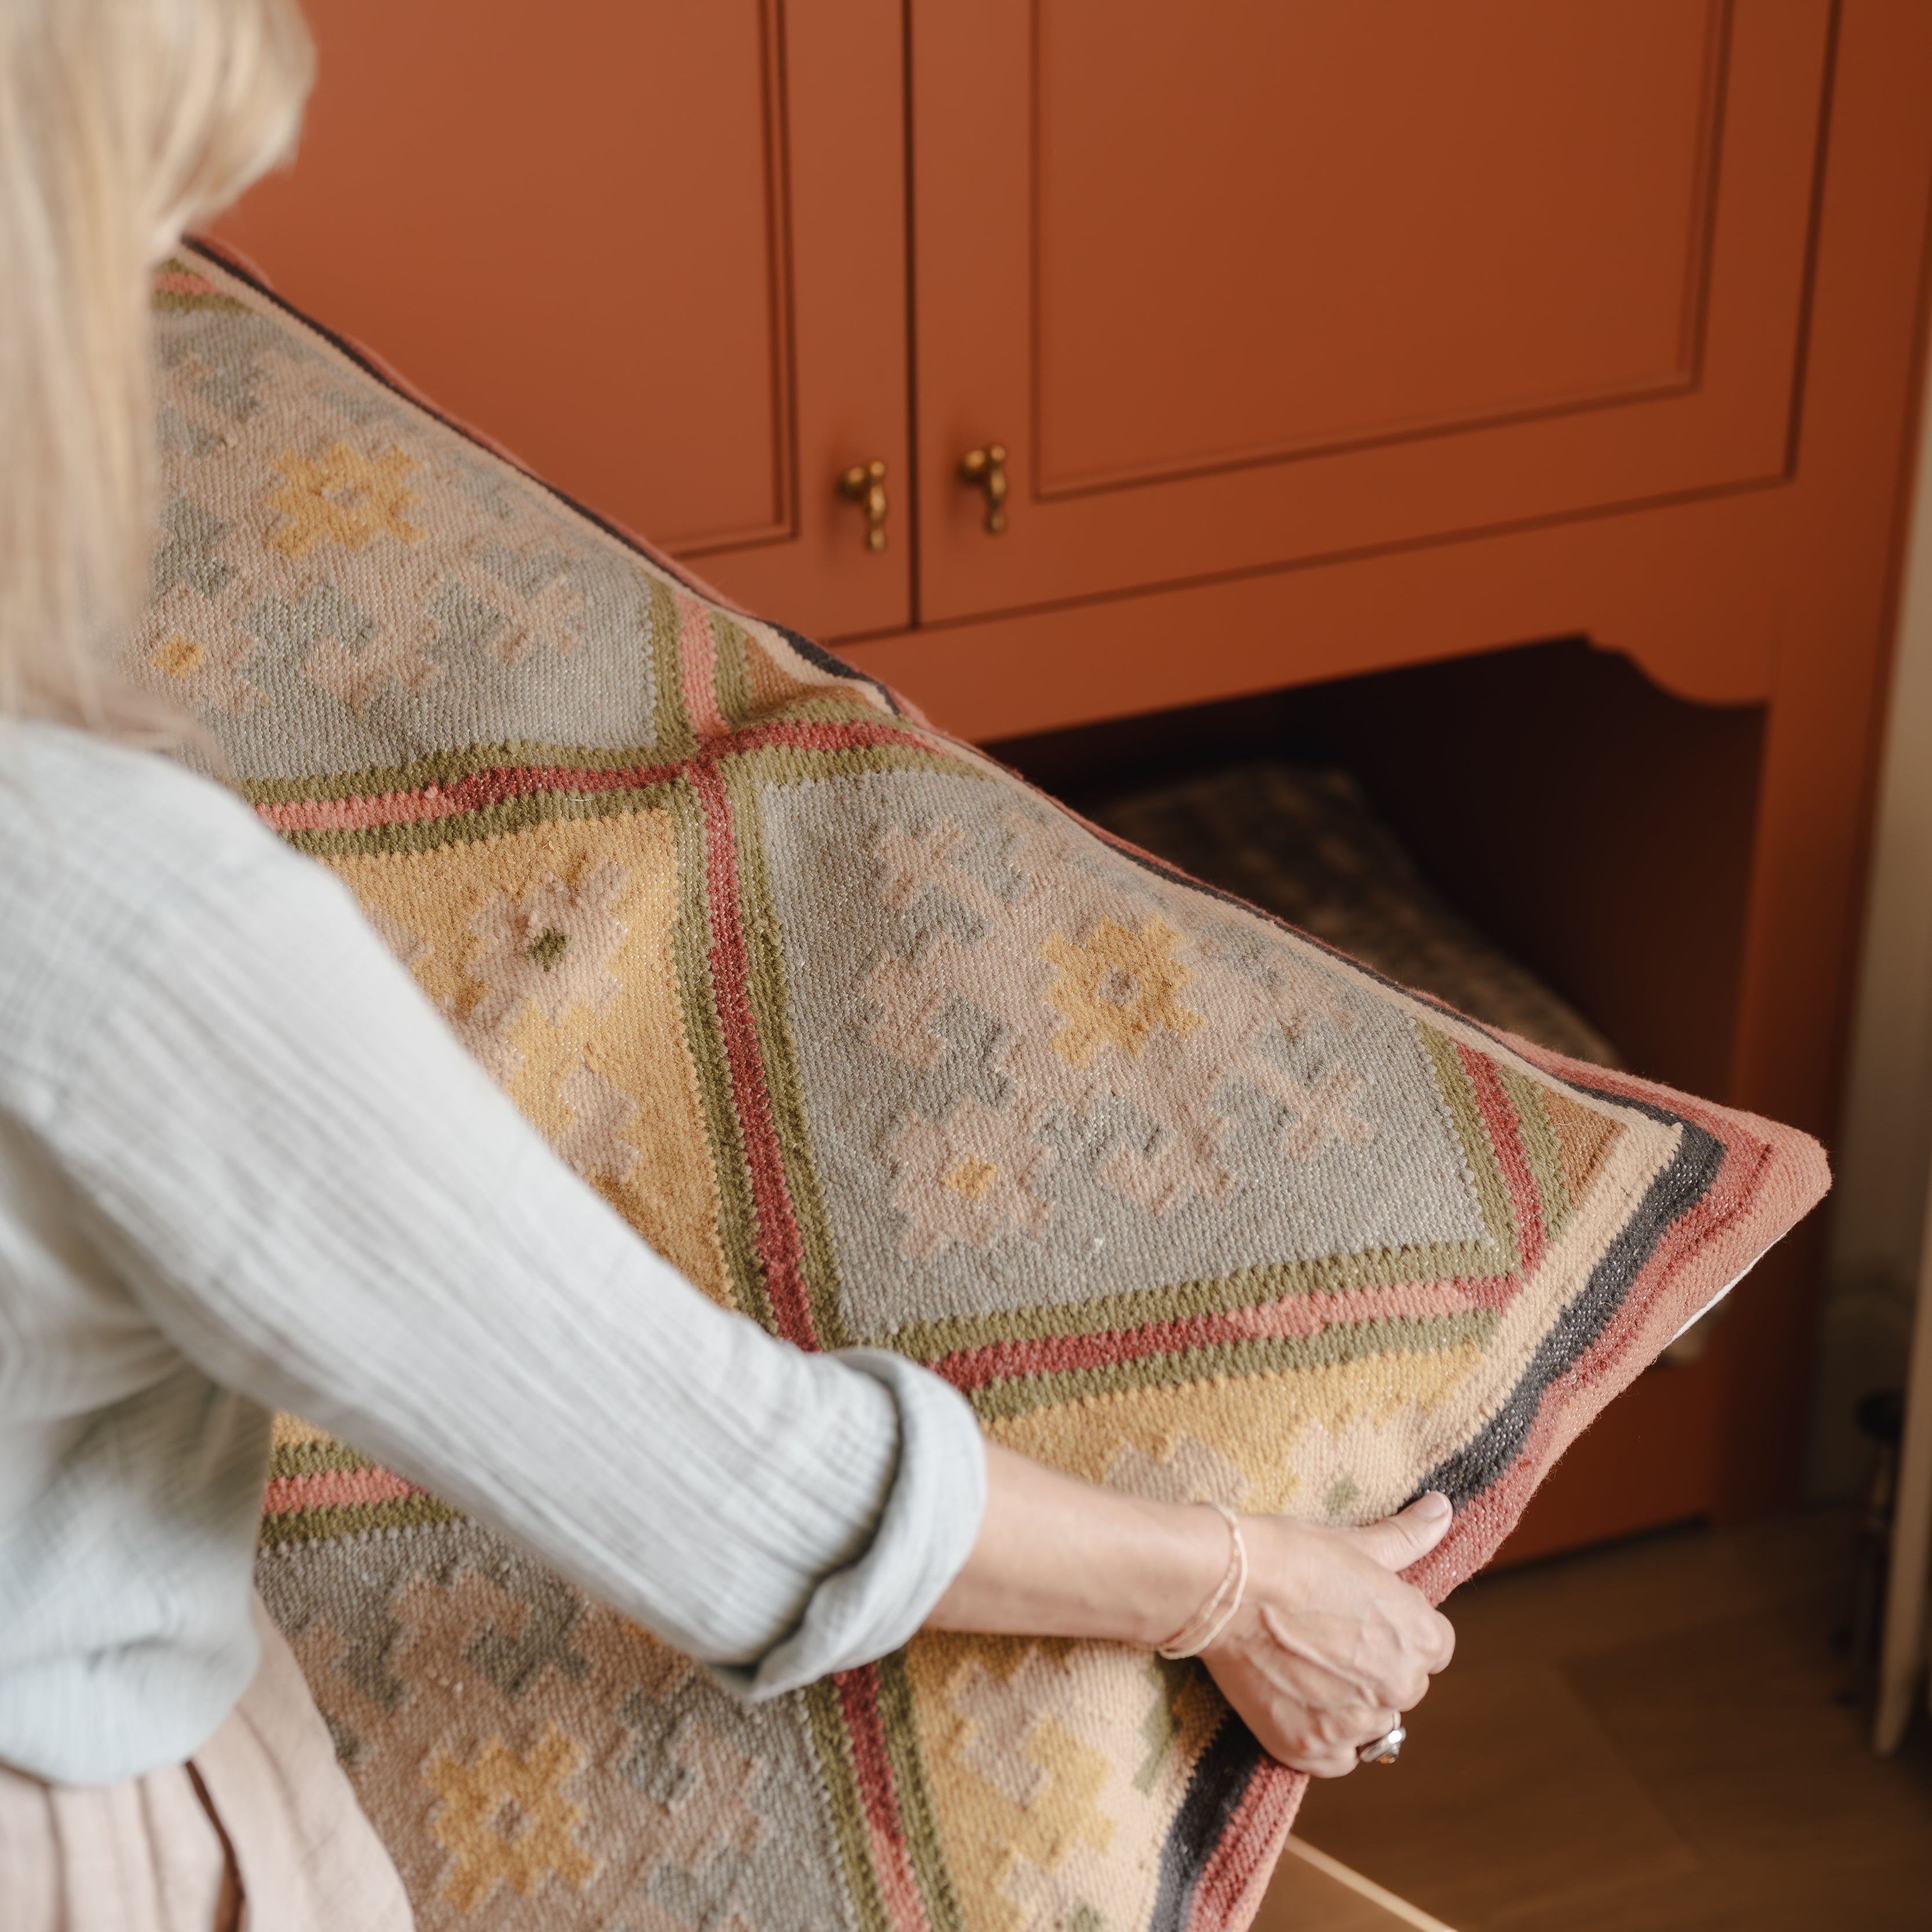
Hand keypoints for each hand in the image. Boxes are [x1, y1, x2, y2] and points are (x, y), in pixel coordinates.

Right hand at [1199, 1494, 1455, 1776]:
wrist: (1226, 1584)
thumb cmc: (1291, 1555)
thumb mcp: (1355, 1543)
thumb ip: (1408, 1537)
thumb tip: (1442, 1509)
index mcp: (1420, 1638)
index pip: (1431, 1648)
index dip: (1393, 1631)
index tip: (1356, 1617)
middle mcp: (1398, 1688)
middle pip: (1400, 1687)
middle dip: (1371, 1669)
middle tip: (1323, 1637)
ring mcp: (1354, 1723)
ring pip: (1367, 1724)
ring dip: (1345, 1704)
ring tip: (1303, 1664)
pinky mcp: (1309, 1747)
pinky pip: (1335, 1759)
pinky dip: (1320, 1737)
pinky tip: (1296, 1699)